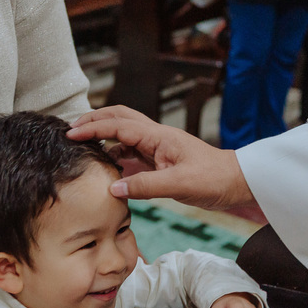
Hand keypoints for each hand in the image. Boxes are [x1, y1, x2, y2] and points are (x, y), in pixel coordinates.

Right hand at [68, 105, 255, 209]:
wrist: (237, 182)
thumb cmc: (214, 179)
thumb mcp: (179, 185)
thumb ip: (145, 186)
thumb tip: (112, 188)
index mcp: (158, 136)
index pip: (118, 125)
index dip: (92, 128)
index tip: (70, 134)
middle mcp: (156, 137)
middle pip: (118, 118)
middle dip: (94, 120)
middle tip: (71, 130)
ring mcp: (158, 148)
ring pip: (124, 134)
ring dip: (103, 136)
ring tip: (83, 147)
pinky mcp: (161, 161)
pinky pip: (132, 152)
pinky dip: (116, 154)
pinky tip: (108, 167)